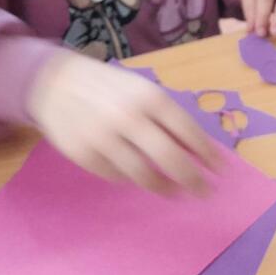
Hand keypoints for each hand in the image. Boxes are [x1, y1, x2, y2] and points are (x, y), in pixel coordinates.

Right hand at [28, 51, 221, 195]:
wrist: (54, 82)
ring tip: (173, 191)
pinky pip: (116, 176)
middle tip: (204, 192)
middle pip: (170, 159)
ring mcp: (104, 138)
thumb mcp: (142, 90)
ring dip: (163, 187)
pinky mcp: (84, 155)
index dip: (207, 154)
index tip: (221, 171)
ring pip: (143, 175)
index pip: (188, 131)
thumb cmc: (109, 87)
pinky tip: (134, 174)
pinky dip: (129, 178)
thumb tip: (199, 150)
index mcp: (149, 97)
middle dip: (192, 179)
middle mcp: (129, 117)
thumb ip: (168, 117)